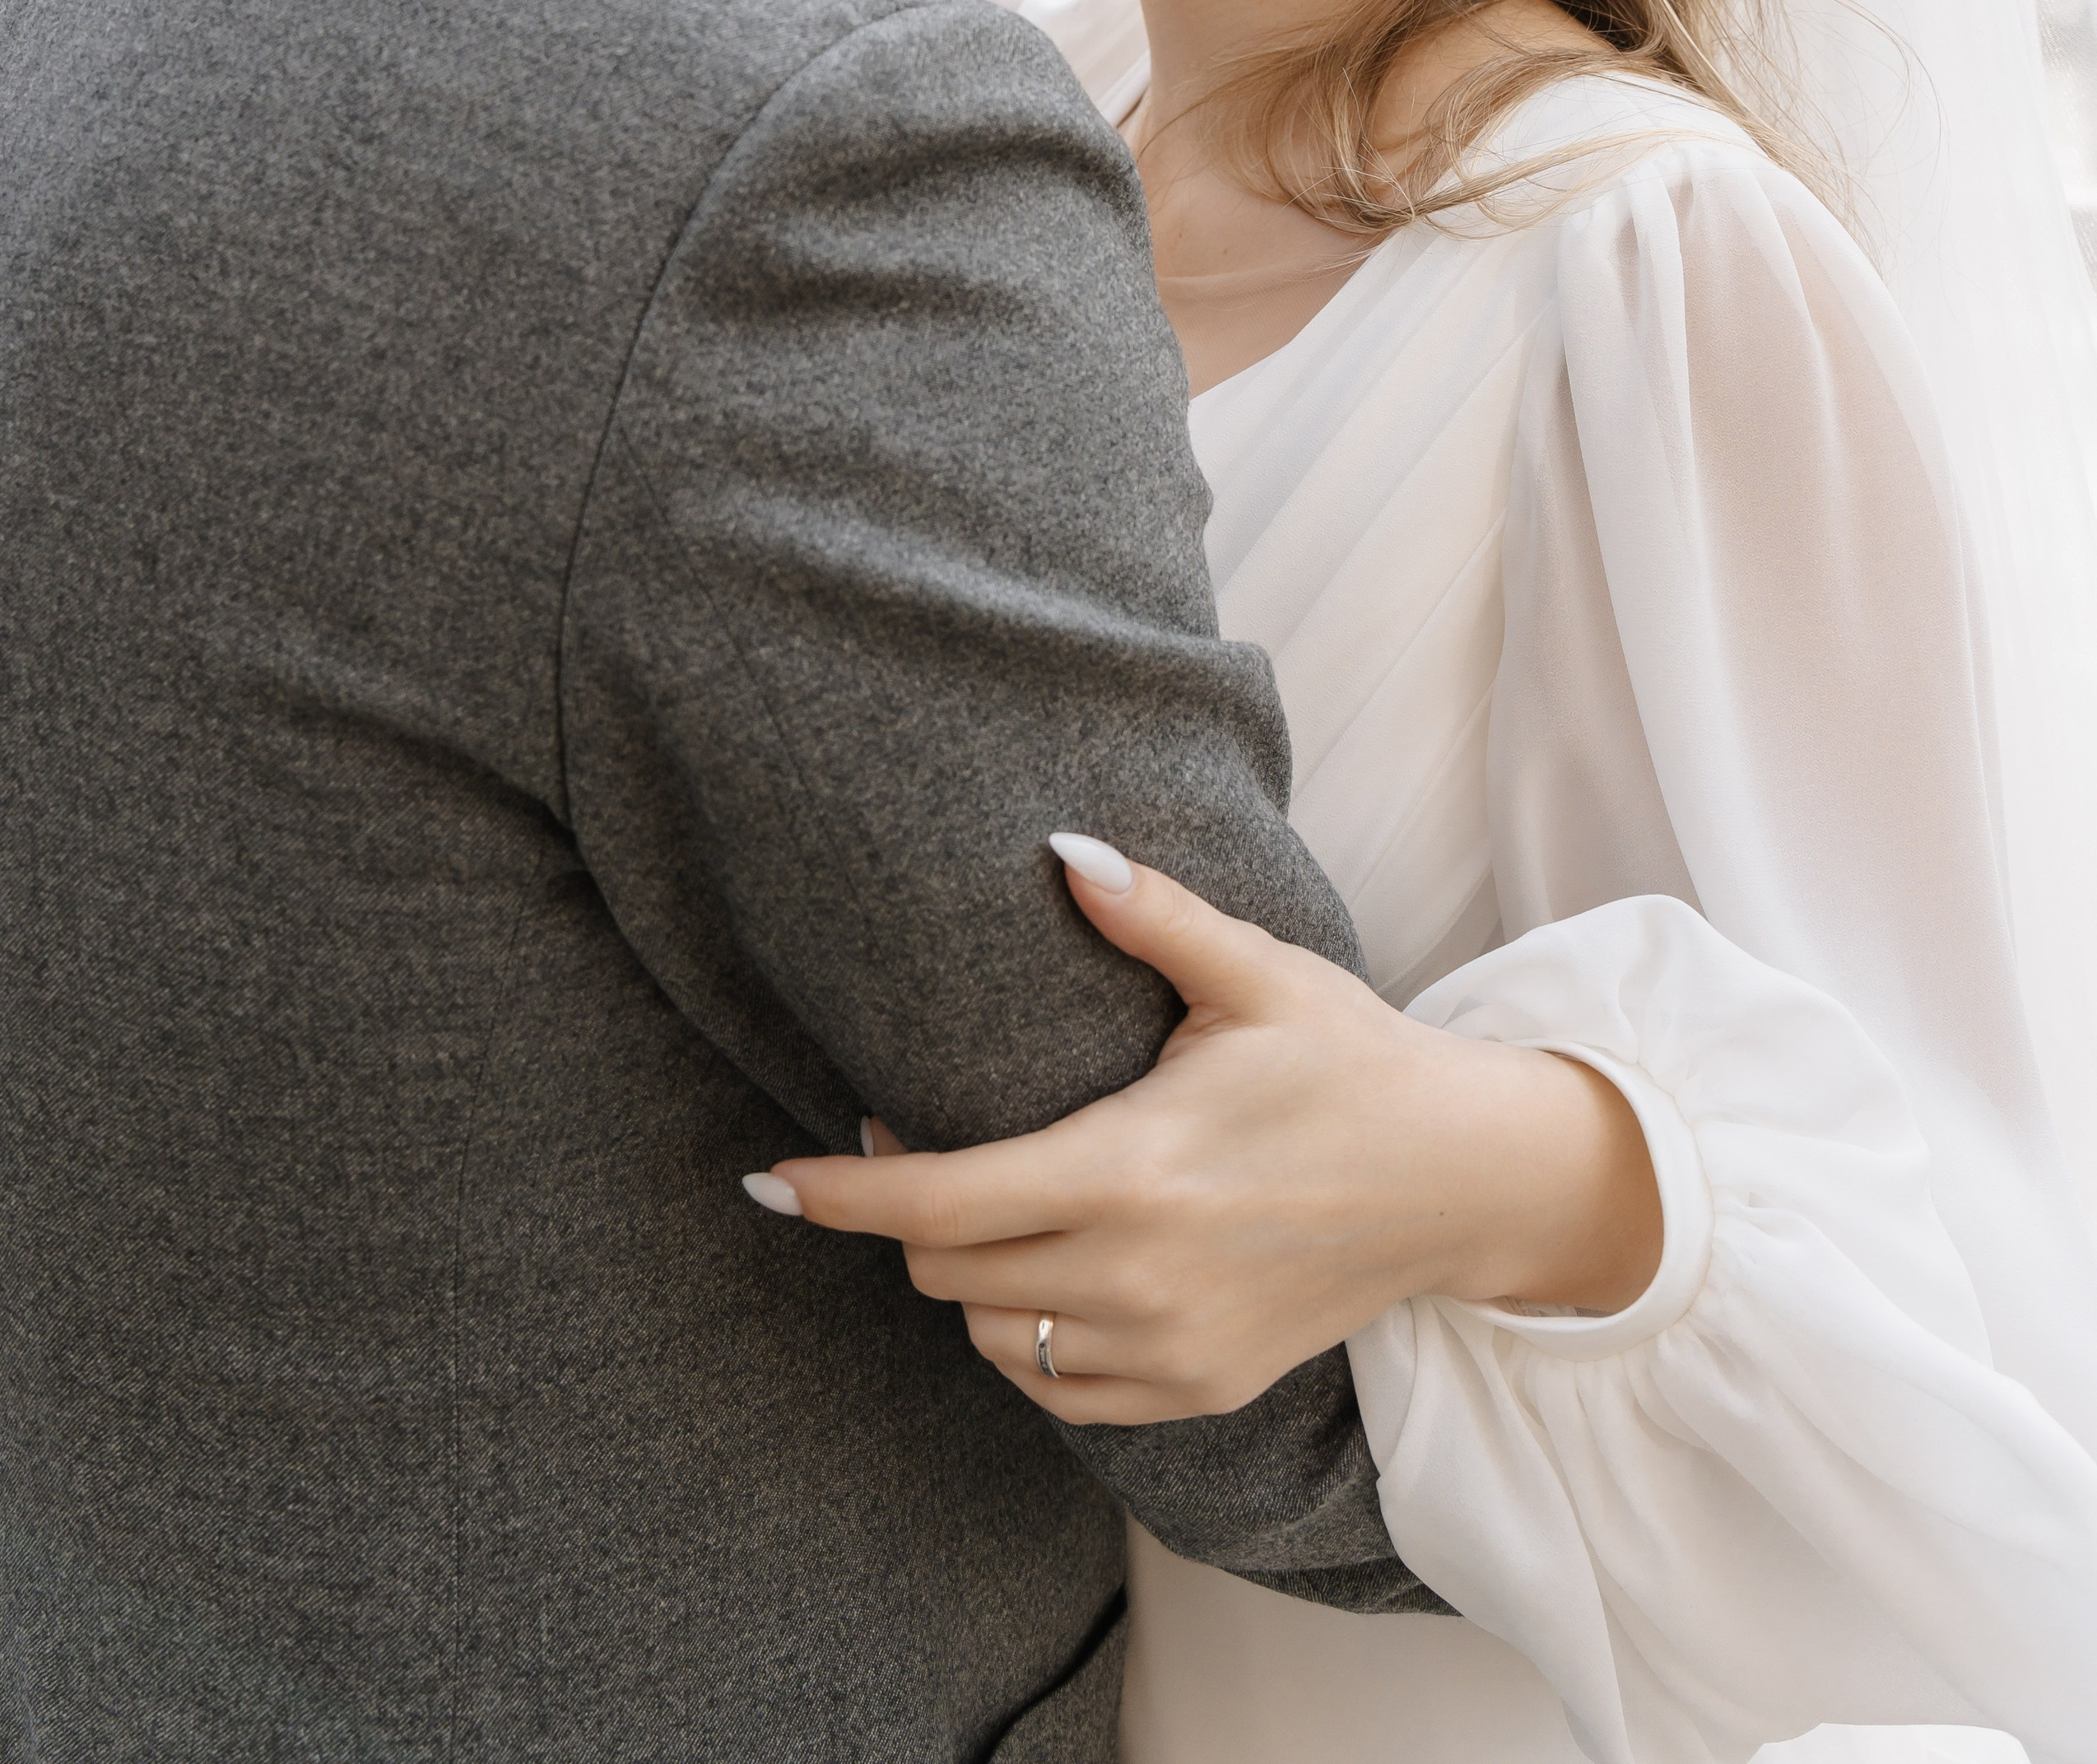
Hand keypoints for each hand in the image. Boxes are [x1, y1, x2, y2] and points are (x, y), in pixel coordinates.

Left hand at [758, 845, 1662, 1427]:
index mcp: (1135, 1170)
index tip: (767, 1180)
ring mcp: (1171, 1347)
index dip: (841, 1196)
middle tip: (915, 1138)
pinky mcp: (1200, 1388)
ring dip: (964, 1277)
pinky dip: (1025, 1338)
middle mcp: (1141, 1276)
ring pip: (992, 1338)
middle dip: (905, 1213)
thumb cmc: (1352, 1062)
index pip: (943, 1205)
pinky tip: (1045, 1270)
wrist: (1465, 1180)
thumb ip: (1149, 914)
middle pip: (948, 1273)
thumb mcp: (1256, 974)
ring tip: (989, 1200)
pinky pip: (1057, 1387)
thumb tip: (1059, 844)